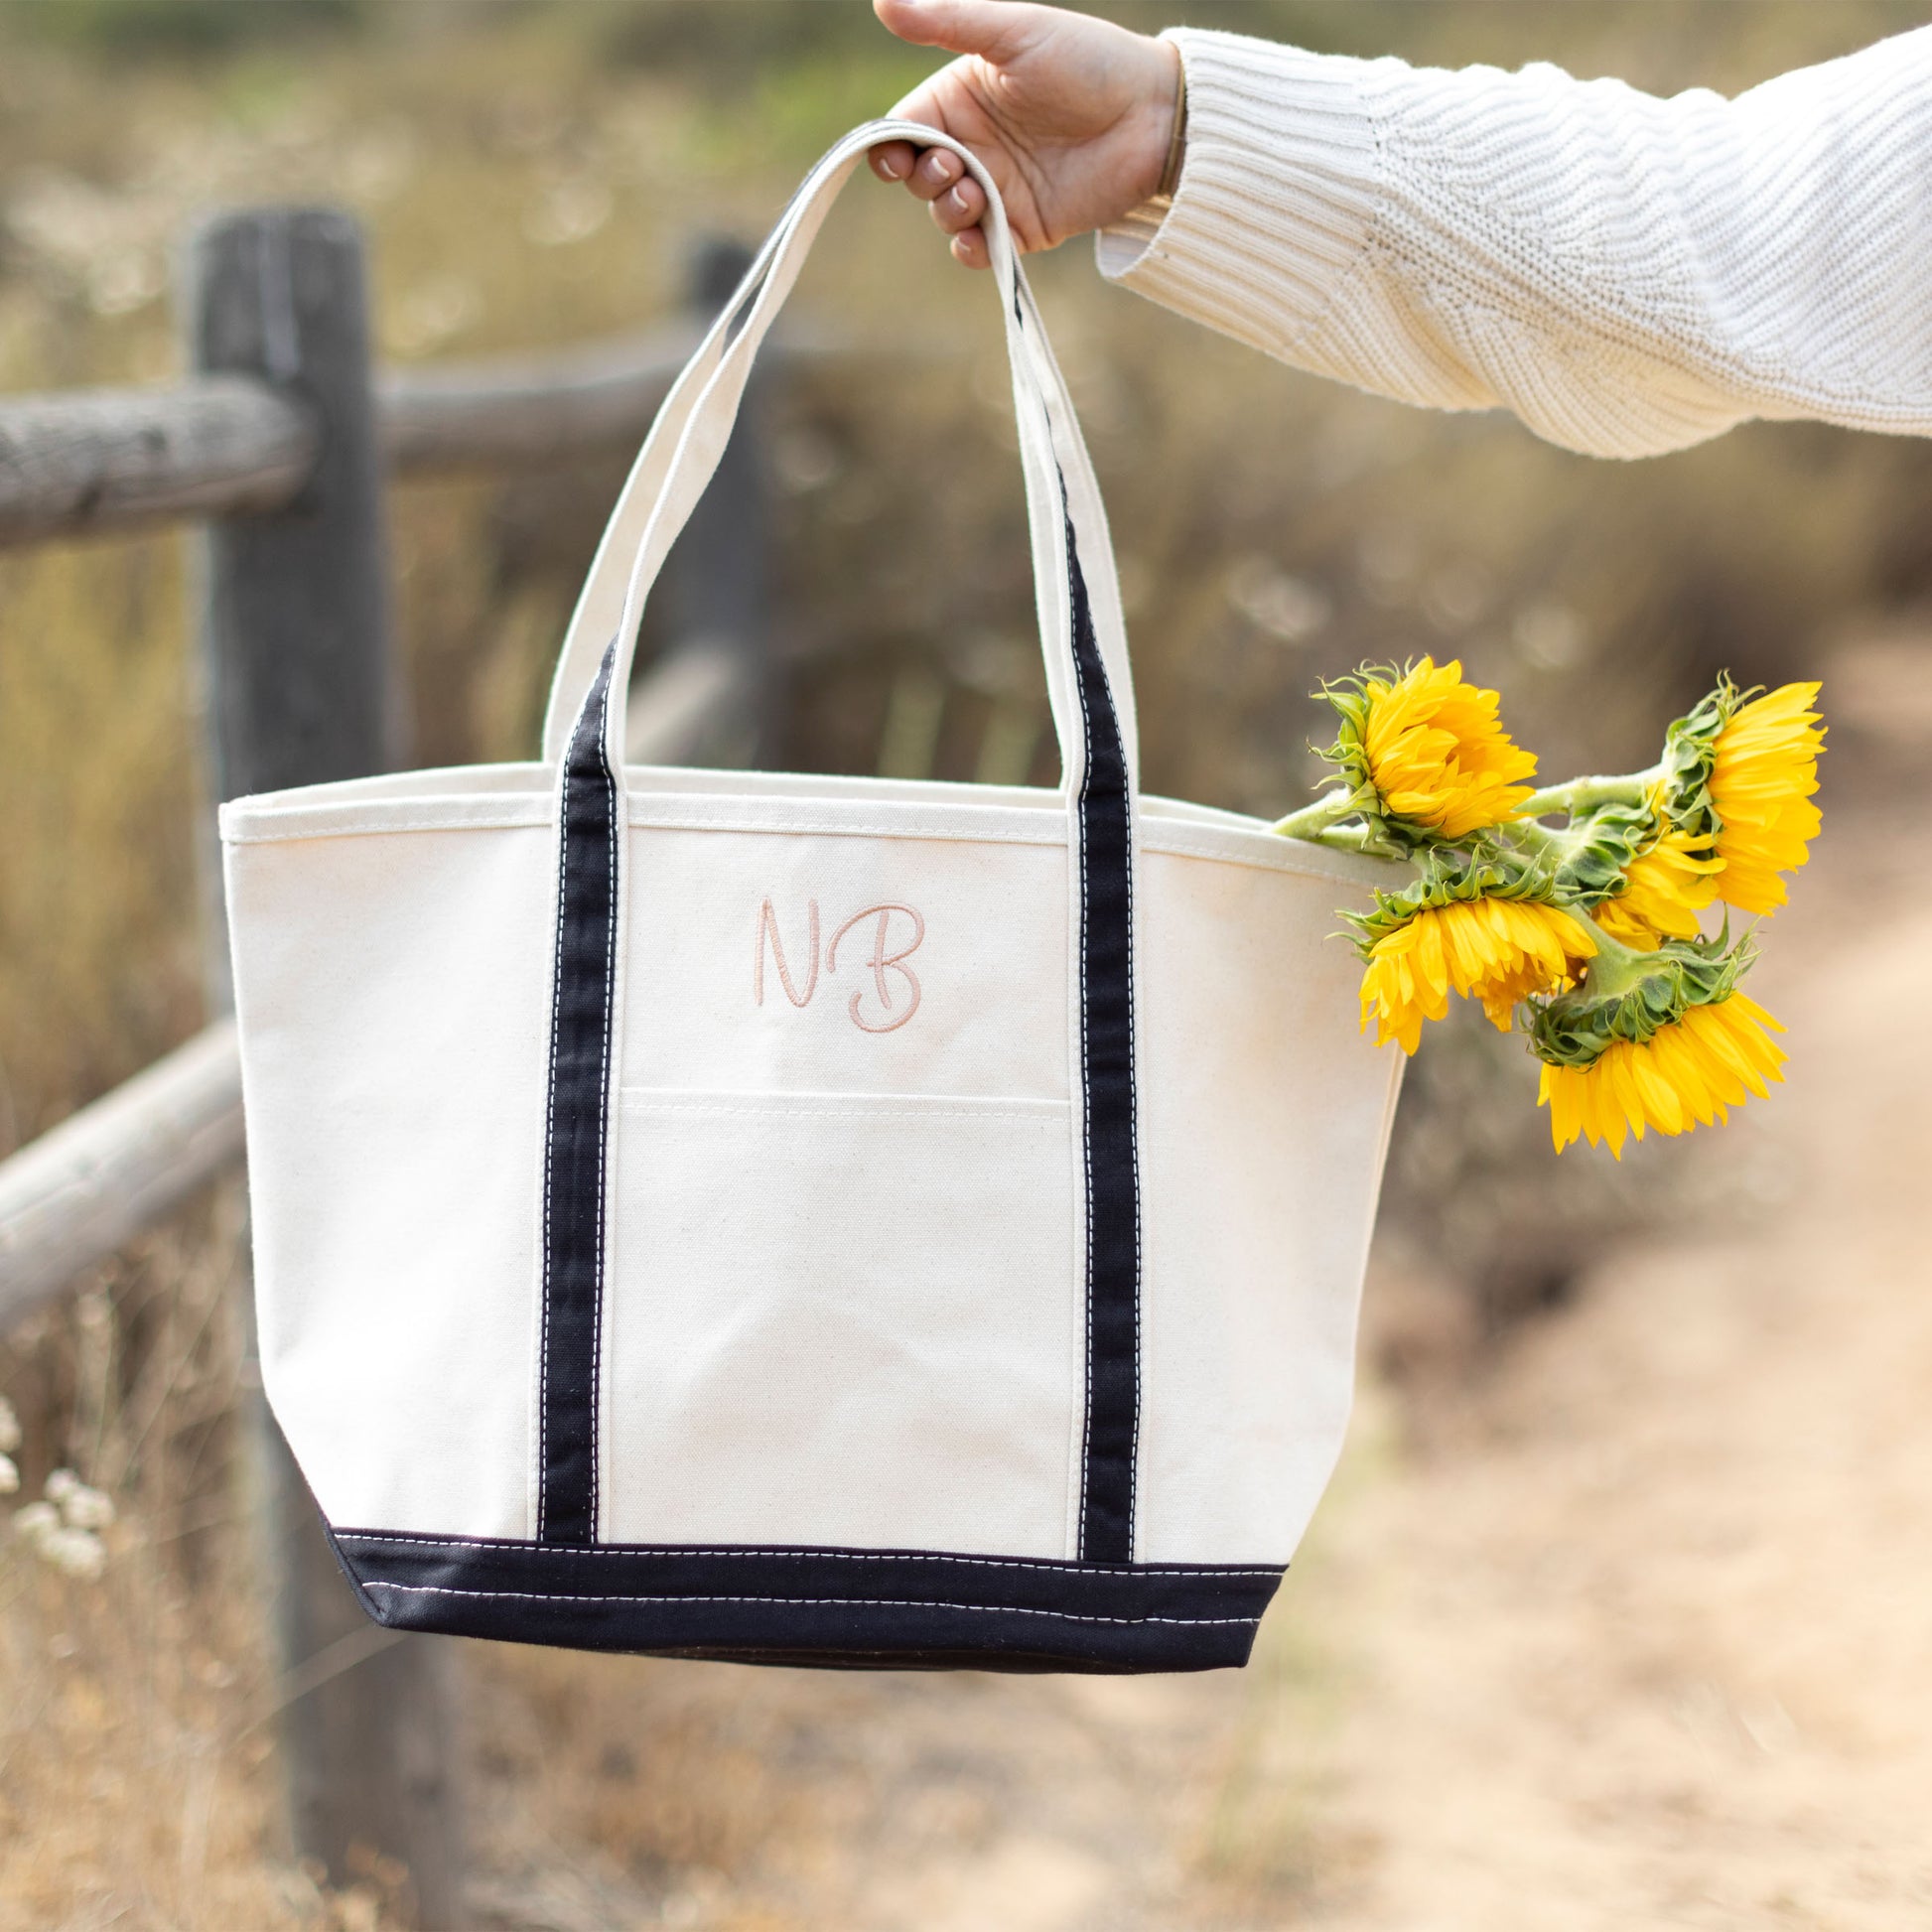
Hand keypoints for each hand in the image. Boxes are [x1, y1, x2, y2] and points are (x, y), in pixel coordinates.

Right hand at [868, 0, 1180, 268]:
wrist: (1153, 116)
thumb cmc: (1087, 61)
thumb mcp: (1013, 32)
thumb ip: (947, 21)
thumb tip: (881, 3)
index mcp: (961, 97)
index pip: (904, 127)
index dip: (890, 145)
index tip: (895, 155)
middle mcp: (976, 144)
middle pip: (919, 174)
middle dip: (923, 177)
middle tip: (952, 167)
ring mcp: (1000, 188)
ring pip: (946, 214)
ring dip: (947, 211)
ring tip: (973, 195)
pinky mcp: (1026, 227)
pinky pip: (983, 249)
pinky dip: (972, 249)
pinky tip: (979, 237)